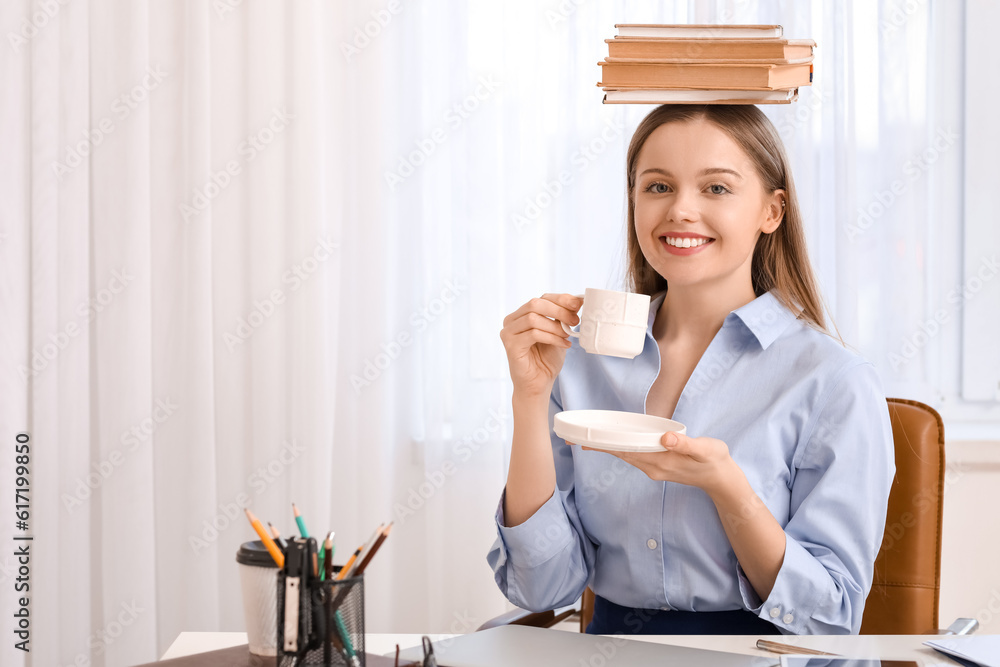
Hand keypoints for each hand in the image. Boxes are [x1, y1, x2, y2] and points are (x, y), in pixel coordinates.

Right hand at [499, 293, 581, 397]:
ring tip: (567, 336)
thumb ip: (563, 317)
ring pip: (533, 318)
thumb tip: (577, 300)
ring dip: (555, 327)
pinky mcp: (511, 345)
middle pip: (535, 304)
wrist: (538, 384)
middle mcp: (511, 321)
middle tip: (574, 321)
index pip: (541, 298)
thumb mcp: (558, 333)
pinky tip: (563, 345)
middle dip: (559, 311)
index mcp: (522, 315)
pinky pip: (533, 334)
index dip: (561, 299)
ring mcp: (508, 333)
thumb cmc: (546, 359)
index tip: (578, 304)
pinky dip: (552, 338)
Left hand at [580, 431, 736, 495]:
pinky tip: (614, 443)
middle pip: (620, 454)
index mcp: (661, 461)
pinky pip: (634, 456)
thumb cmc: (715, 461)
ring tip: (587, 440)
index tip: (585, 440)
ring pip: (625, 455)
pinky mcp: (658, 465)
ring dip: (607, 447)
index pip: (626, 451)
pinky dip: (620, 448)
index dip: (605, 445)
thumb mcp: (705, 449)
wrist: (723, 479)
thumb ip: (685, 444)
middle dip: (599, 446)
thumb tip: (664, 438)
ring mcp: (654, 468)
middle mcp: (653, 466)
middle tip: (574, 438)